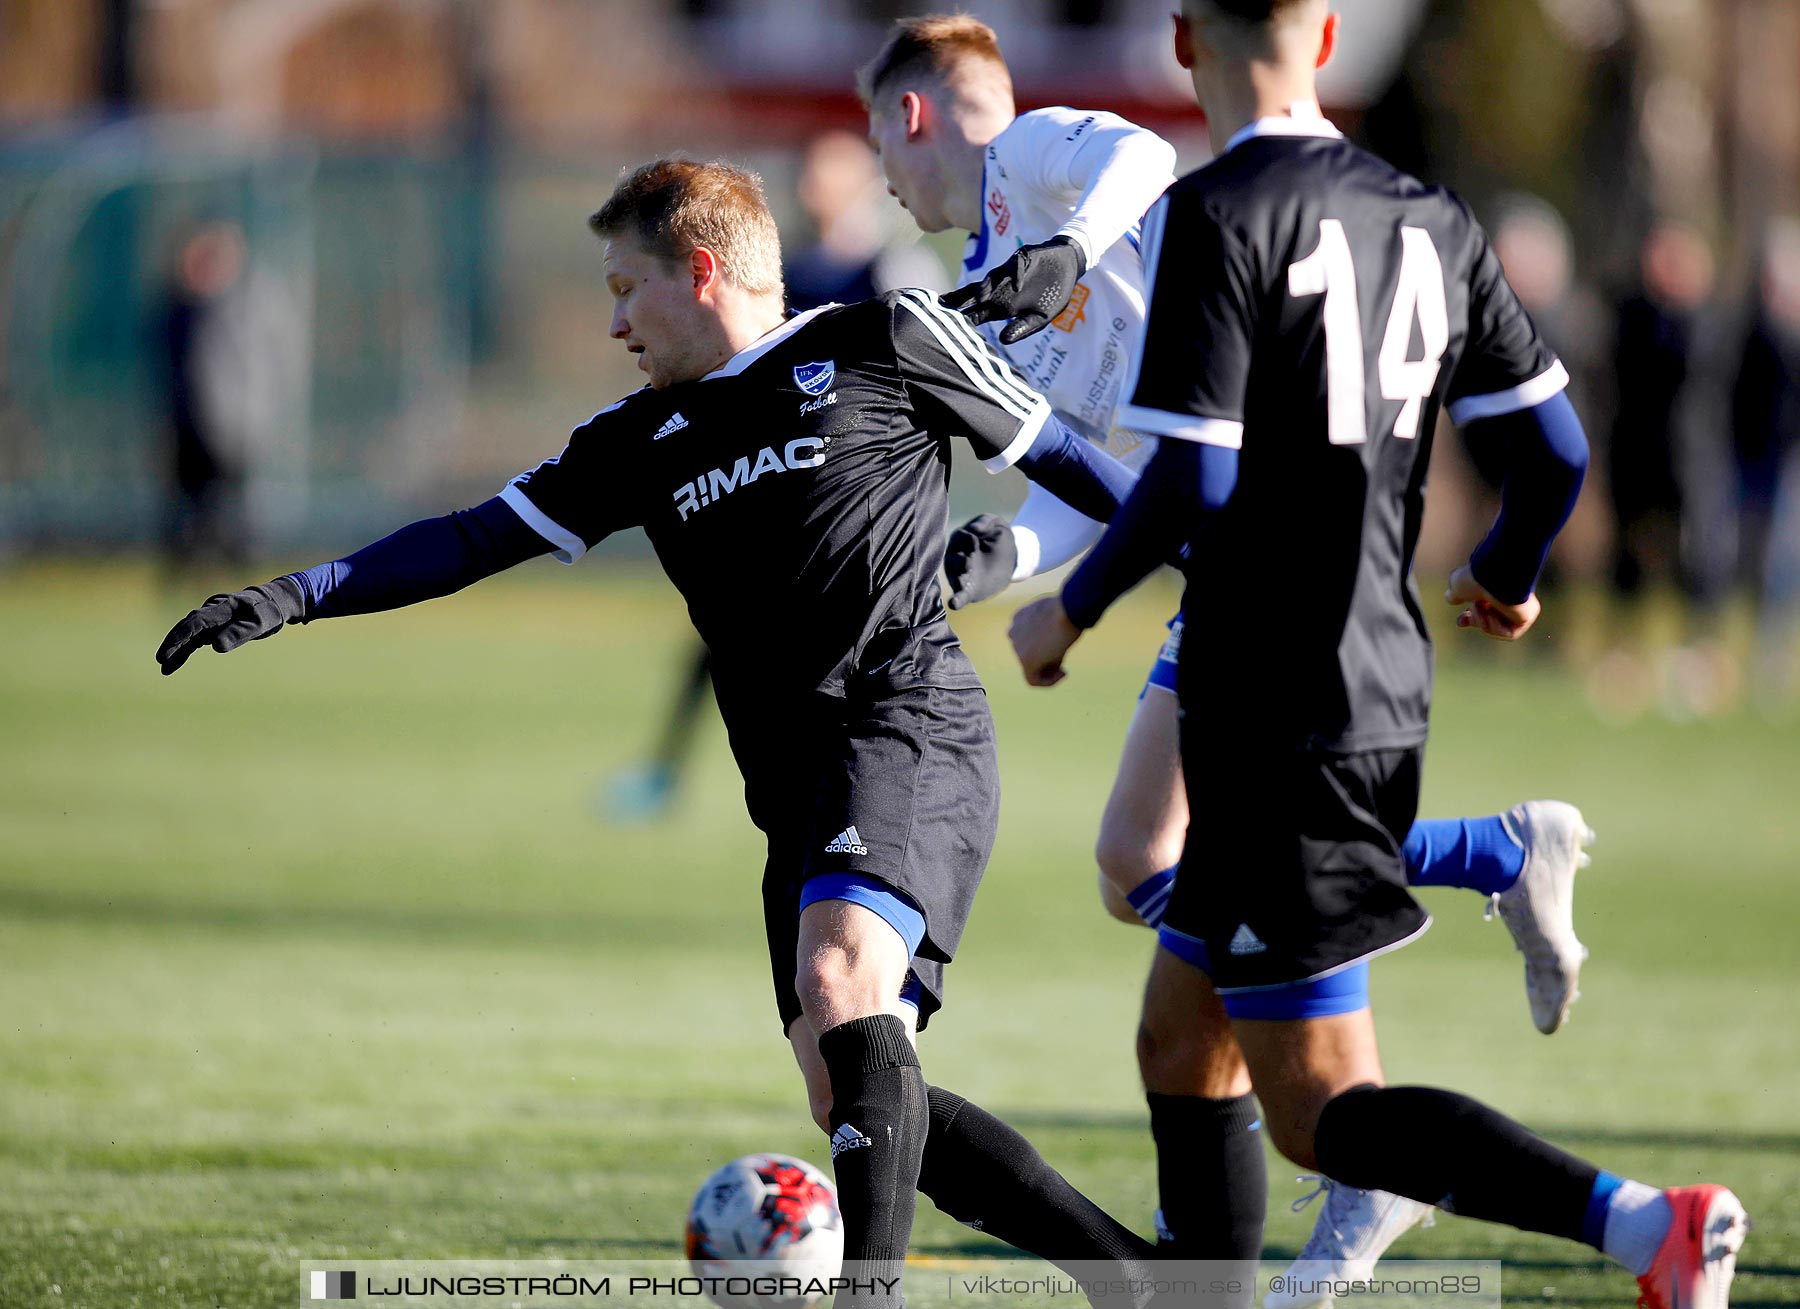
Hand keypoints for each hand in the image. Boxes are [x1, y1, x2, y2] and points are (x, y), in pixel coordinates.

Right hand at [156, 578, 304, 674]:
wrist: (271, 602)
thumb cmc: (267, 613)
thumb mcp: (259, 624)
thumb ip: (239, 633)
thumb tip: (216, 646)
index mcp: (223, 607)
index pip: (197, 621)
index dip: (182, 635)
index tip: (170, 649)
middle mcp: (212, 610)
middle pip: (187, 626)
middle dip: (173, 642)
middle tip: (161, 659)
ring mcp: (210, 618)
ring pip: (188, 633)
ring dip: (175, 649)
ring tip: (164, 667)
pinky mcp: (211, 626)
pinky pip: (194, 639)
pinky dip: (184, 651)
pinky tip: (172, 665)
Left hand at [939, 236, 1086, 344]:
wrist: (1068, 266)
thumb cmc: (1051, 294)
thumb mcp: (1040, 318)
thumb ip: (1023, 328)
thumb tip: (1004, 340)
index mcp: (1001, 306)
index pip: (976, 314)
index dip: (962, 319)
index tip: (944, 328)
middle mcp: (1000, 289)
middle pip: (974, 294)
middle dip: (960, 300)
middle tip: (941, 308)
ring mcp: (1009, 273)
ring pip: (992, 279)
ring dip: (986, 287)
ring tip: (980, 298)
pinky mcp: (1022, 258)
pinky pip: (1016, 266)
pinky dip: (1016, 274)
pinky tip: (1018, 285)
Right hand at [944, 513, 1018, 609]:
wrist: (1010, 558)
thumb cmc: (998, 537)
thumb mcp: (995, 524)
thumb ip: (984, 523)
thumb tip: (973, 530)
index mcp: (960, 542)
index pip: (958, 539)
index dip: (965, 539)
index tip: (975, 540)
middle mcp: (956, 560)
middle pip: (952, 560)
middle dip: (958, 562)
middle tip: (969, 562)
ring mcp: (961, 576)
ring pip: (955, 577)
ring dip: (959, 578)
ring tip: (964, 578)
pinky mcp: (969, 591)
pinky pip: (960, 597)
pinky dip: (957, 600)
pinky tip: (954, 604)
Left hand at [1009, 593, 1081, 685]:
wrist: (1068, 609)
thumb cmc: (1068, 610)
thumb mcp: (1057, 621)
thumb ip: (1049, 637)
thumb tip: (1053, 659)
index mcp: (1018, 620)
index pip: (1028, 641)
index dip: (1044, 649)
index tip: (1060, 649)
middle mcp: (1013, 632)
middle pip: (1029, 654)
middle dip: (1046, 661)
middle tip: (1063, 663)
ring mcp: (1017, 646)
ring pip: (1030, 668)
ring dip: (1047, 672)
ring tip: (1063, 669)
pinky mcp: (1025, 659)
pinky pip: (1032, 680)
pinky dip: (1048, 682)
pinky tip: (1063, 674)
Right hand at [1446, 565, 1539, 640]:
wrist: (1495, 574)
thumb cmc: (1478, 577)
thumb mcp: (1459, 585)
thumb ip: (1455, 593)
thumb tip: (1450, 597)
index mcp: (1497, 588)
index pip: (1487, 608)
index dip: (1472, 617)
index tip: (1460, 621)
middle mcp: (1511, 597)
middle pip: (1491, 620)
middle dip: (1475, 621)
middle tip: (1465, 619)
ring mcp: (1520, 607)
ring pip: (1498, 627)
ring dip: (1483, 621)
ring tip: (1481, 608)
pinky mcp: (1527, 616)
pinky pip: (1509, 633)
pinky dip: (1496, 627)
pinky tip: (1493, 614)